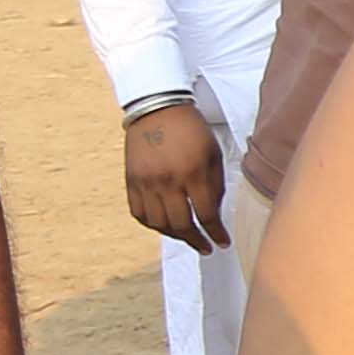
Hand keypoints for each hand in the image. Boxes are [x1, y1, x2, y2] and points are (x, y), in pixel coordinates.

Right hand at [119, 100, 228, 252]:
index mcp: (193, 172)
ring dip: (175, 235)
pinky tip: (164, 226)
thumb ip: (215, 186)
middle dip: (197, 240)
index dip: (216, 233)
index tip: (222, 242)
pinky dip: (152, 225)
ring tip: (187, 236)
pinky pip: (139, 213)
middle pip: (181, 224)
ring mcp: (146, 182)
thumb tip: (214, 215)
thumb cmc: (191, 130)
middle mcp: (167, 180)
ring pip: (159, 224)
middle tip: (206, 246)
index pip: (206, 214)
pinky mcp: (131, 181)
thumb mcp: (213, 154)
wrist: (157, 108)